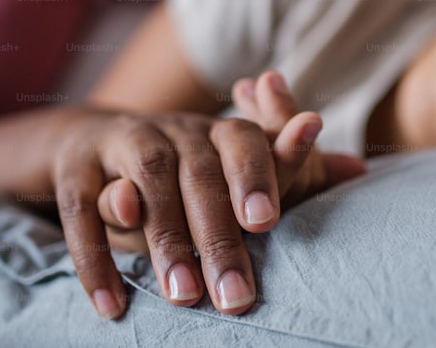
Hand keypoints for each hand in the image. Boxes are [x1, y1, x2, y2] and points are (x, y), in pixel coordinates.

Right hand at [51, 73, 360, 321]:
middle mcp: (174, 128)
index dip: (257, 176)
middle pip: (198, 177)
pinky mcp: (75, 166)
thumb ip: (289, 168)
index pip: (243, 143)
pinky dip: (94, 259)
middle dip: (218, 237)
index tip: (267, 222)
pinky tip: (112, 307)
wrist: (96, 141)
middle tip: (236, 296)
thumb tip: (359, 168)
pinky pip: (80, 210)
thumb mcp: (232, 168)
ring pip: (146, 186)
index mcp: (216, 130)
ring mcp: (122, 141)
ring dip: (165, 243)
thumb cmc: (186, 168)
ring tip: (184, 298)